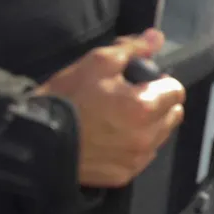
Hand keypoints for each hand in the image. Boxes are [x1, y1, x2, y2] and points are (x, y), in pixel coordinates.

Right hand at [39, 30, 186, 188]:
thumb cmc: (68, 97)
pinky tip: (110, 137)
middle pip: (172, 116)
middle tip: (129, 98)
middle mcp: (147, 138)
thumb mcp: (98, 62)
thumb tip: (157, 37)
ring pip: (159, 137)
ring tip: (117, 118)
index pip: (176, 91)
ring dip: (148, 126)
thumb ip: (133, 49)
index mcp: (145, 108)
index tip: (141, 81)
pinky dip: (133, 146)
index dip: (160, 82)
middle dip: (159, 104)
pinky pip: (141, 157)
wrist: (37, 139)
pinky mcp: (122, 176)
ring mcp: (135, 160)